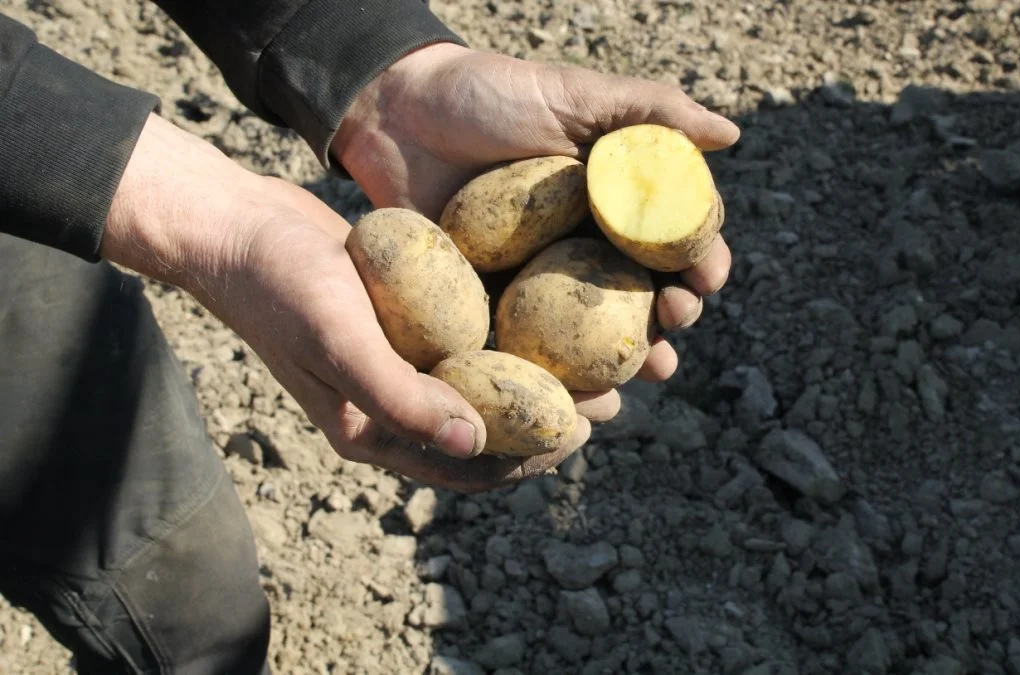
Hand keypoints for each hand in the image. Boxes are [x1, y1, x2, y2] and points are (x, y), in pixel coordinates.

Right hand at [100, 113, 590, 491]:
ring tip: (592, 361)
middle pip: (487, 432)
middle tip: (608, 395)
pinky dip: (509, 340)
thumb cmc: (281, 286)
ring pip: (485, 388)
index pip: (468, 468)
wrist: (237, 227)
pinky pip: (469, 343)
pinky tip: (548, 314)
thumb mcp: (339, 341)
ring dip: (537, 381)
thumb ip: (400, 397)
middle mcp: (392, 407)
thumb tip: (473, 447)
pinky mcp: (406, 324)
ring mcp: (400, 365)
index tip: (582, 428)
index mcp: (374, 433)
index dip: (529, 456)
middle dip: (547, 421)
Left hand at [332, 42, 740, 413]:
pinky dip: (561, 377)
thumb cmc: (488, 93)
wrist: (395, 112)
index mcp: (616, 200)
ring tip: (648, 371)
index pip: (674, 237)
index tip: (707, 277)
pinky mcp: (495, 305)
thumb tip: (731, 134)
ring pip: (597, 332)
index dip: (701, 259)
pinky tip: (581, 394)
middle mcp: (588, 245)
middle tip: (674, 322)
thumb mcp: (573, 93)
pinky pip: (534, 350)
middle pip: (646, 293)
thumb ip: (649, 109)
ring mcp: (542, 280)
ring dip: (632, 357)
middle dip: (674, 316)